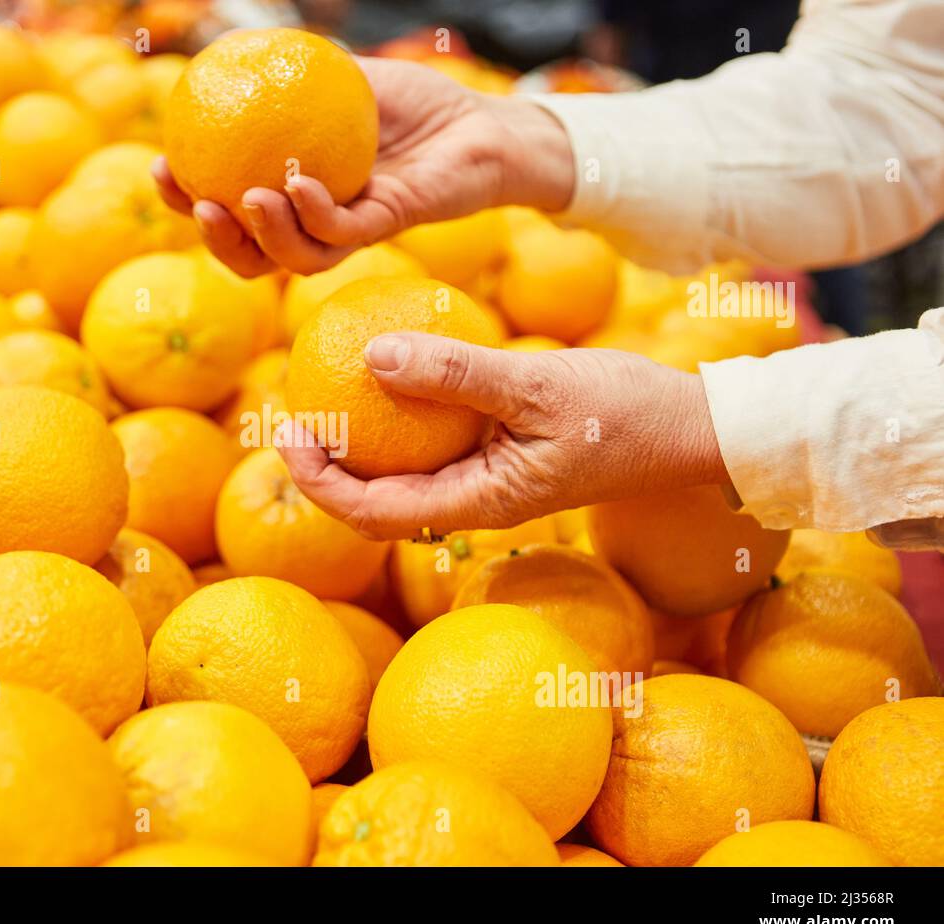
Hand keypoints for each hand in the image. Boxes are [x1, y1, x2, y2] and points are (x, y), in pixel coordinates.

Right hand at [153, 57, 574, 276]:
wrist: (482, 123)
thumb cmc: (415, 104)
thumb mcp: (345, 81)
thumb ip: (293, 79)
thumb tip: (231, 58)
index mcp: (296, 196)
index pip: (231, 211)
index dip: (188, 200)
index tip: (161, 167)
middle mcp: (319, 223)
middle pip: (251, 255)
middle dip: (213, 238)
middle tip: (194, 202)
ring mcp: (353, 231)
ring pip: (292, 259)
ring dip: (260, 236)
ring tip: (241, 199)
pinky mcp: (389, 227)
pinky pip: (341, 234)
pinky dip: (313, 214)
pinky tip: (298, 186)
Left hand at [276, 334, 729, 539]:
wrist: (691, 429)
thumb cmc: (625, 412)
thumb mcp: (537, 385)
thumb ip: (457, 374)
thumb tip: (372, 356)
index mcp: (477, 503)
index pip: (373, 513)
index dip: (319, 483)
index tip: (287, 434)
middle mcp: (473, 500)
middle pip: (374, 502)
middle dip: (323, 468)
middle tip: (290, 411)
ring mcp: (486, 478)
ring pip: (401, 474)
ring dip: (357, 443)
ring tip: (322, 391)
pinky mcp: (499, 452)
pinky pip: (433, 443)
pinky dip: (401, 416)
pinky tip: (388, 369)